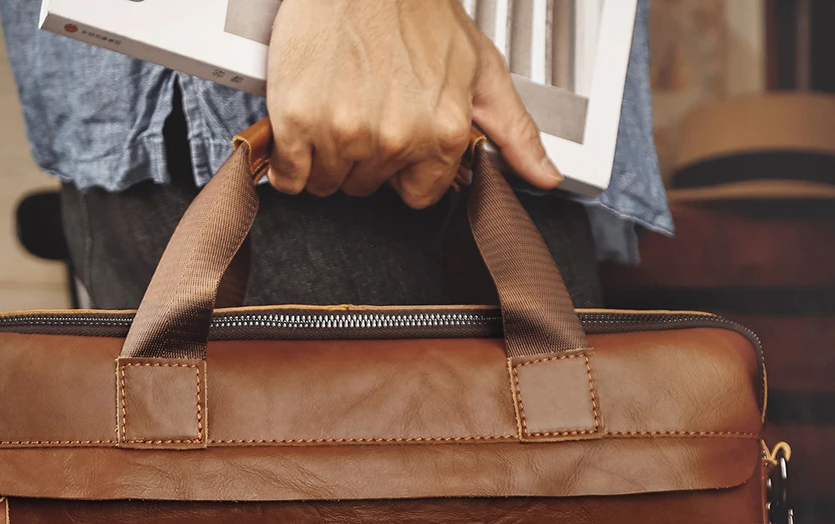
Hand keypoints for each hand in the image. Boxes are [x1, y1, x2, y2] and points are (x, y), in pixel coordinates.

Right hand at [265, 0, 561, 207]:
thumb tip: (545, 177)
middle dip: (364, 156)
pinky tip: (304, 123)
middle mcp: (393, 139)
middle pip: (367, 186)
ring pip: (327, 183)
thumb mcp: (481, 69)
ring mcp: (343, 132)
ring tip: (336, 104)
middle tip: (363, 105)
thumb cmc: (419, 10)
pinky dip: (289, 160)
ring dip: (326, 156)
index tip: (395, 138)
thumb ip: (514, 132)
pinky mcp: (298, 121)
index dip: (404, 168)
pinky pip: (289, 176)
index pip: (417, 194)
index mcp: (441, 133)